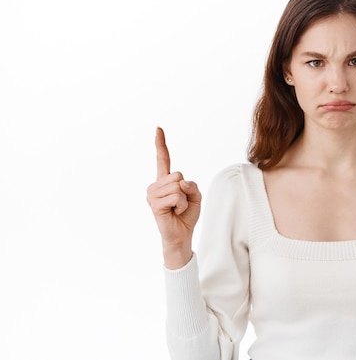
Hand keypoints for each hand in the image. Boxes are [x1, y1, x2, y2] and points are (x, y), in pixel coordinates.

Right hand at [146, 127, 201, 267]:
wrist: (182, 234)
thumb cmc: (187, 215)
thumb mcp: (195, 196)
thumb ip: (191, 185)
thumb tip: (180, 182)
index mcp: (165, 180)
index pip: (163, 159)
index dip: (161, 144)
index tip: (159, 128)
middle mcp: (155, 185)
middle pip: (178, 175)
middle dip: (186, 190)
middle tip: (181, 203)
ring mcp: (152, 194)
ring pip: (178, 186)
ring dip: (184, 200)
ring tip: (177, 208)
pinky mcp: (154, 204)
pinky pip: (176, 196)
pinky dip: (181, 205)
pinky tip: (174, 212)